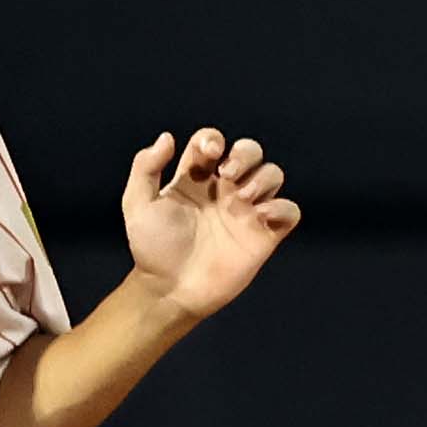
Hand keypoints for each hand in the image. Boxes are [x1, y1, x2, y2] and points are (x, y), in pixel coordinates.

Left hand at [119, 127, 298, 317]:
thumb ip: (146, 168)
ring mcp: (245, 211)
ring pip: (272, 175)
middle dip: (245, 153)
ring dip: (264, 177)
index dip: (212, 139)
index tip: (208, 154)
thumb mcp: (138, 205)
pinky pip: (289, 211)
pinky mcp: (263, 235)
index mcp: (195, 178)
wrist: (169, 290)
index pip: (212, 142)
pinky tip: (260, 217)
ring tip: (243, 198)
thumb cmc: (152, 249)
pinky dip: (282, 208)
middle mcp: (223, 190)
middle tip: (228, 174)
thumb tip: (167, 137)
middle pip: (249, 151)